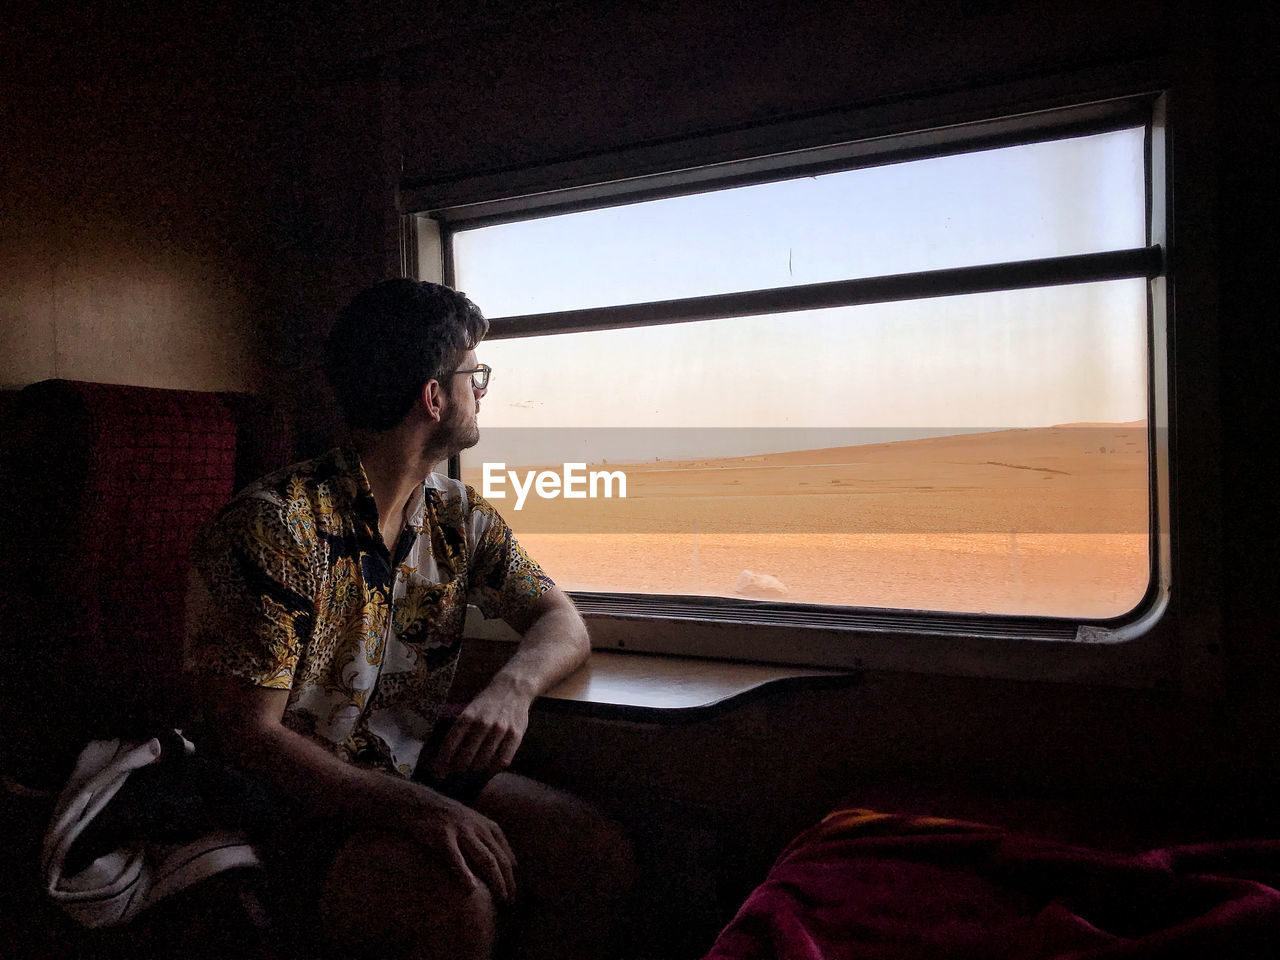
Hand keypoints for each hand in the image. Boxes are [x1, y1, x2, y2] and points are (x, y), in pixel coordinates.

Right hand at [405, 785, 516, 903]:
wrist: (417, 803)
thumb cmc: (445, 817)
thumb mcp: (471, 822)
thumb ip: (487, 839)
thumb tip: (506, 862)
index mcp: (486, 825)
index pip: (505, 853)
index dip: (511, 874)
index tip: (513, 891)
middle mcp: (478, 827)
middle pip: (499, 858)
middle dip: (508, 881)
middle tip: (510, 901)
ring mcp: (461, 831)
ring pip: (485, 859)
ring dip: (496, 880)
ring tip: (500, 898)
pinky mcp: (442, 836)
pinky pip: (455, 857)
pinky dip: (464, 873)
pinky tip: (470, 888)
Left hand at [433, 683, 530, 778]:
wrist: (513, 687)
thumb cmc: (487, 703)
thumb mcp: (470, 710)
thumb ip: (460, 731)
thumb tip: (448, 757)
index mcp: (468, 716)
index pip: (450, 744)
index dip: (442, 761)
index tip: (438, 773)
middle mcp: (483, 723)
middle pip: (466, 757)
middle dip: (458, 768)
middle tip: (456, 772)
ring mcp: (501, 729)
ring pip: (484, 761)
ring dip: (476, 769)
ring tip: (473, 769)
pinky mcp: (515, 735)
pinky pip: (503, 760)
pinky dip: (494, 768)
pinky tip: (490, 767)